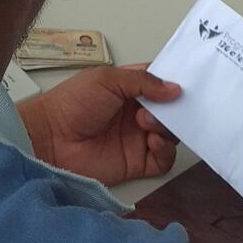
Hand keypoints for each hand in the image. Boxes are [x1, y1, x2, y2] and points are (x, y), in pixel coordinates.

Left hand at [18, 66, 180, 189]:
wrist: (52, 139)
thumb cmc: (74, 102)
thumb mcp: (107, 79)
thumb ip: (143, 81)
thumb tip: (176, 89)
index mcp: (129, 88)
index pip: (159, 83)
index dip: (174, 82)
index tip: (190, 81)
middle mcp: (136, 112)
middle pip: (170, 110)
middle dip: (174, 107)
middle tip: (165, 106)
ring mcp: (138, 138)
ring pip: (170, 134)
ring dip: (167, 127)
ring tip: (146, 123)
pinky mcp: (137, 163)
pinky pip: (164, 159)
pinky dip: (165, 150)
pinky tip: (152, 142)